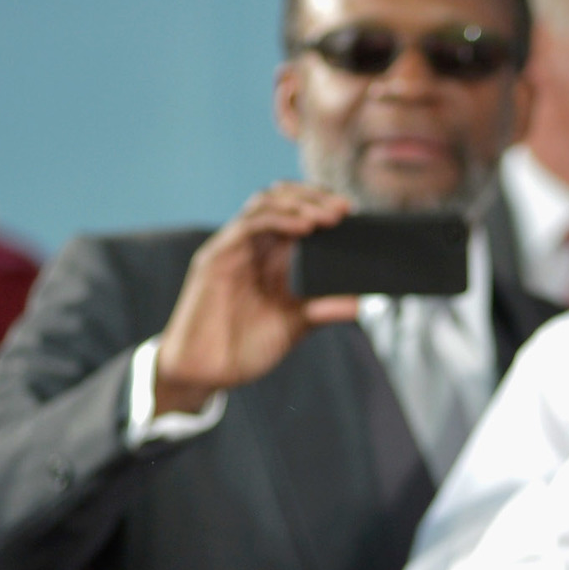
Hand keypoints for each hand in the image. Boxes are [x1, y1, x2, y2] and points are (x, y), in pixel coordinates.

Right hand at [153, 182, 360, 413]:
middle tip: (344, 208)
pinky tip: (304, 227)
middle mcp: (251, 247)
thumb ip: (324, 309)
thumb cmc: (245, 346)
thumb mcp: (296, 325)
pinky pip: (247, 226)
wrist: (206, 371)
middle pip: (280, 200)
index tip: (352, 212)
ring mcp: (232, 250)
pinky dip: (278, 220)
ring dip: (299, 204)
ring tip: (329, 215)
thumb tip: (362, 301)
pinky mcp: (215, 258)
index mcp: (271, 258)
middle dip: (313, 198)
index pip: (295, 213)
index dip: (320, 205)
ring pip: (264, 205)